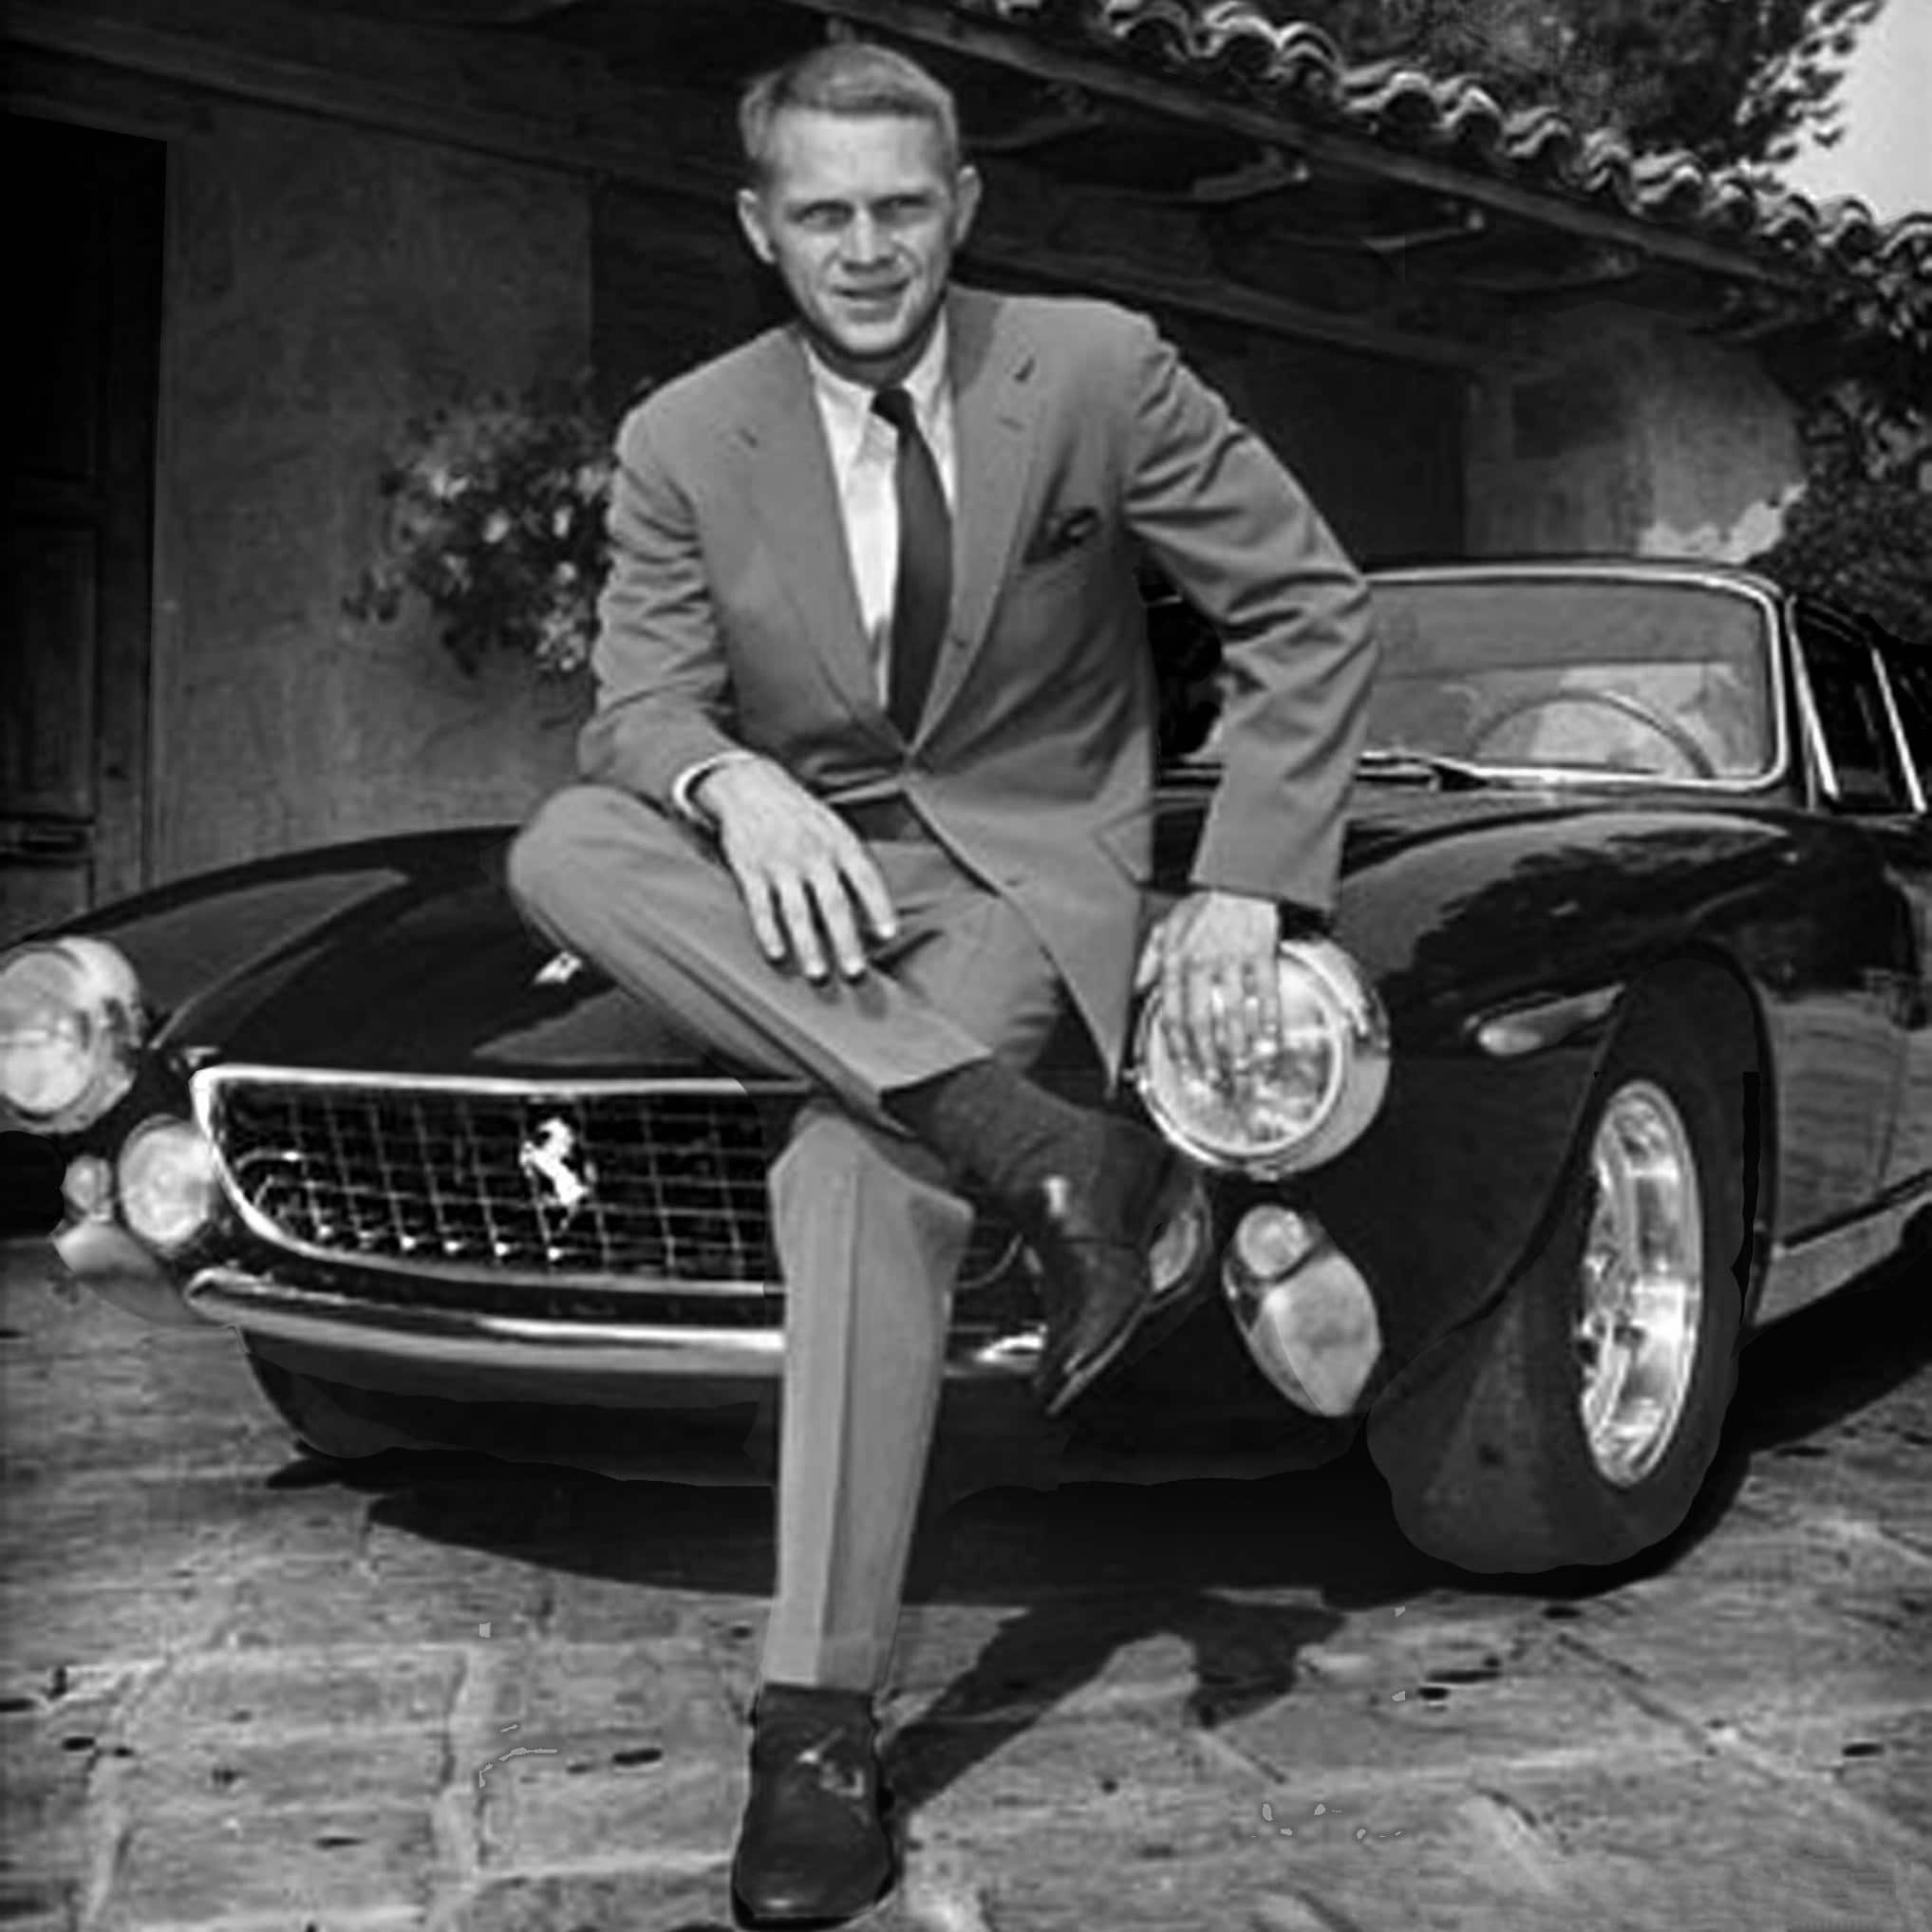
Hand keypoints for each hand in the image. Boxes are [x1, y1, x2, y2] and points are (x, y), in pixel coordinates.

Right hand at [695, 758, 897, 981]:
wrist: (750, 785)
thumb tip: (873, 909)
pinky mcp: (751, 870)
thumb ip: (852, 863)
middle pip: (833, 904)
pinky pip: (761, 907)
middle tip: (855, 972)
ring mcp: (780, 863)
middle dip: (846, 940)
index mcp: (839, 843)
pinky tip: (777, 955)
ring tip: (818, 974)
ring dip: (808, 946)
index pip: (865, 878)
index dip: (879, 907)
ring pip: (797, 912)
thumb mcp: (835, 827)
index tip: (888, 935)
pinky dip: (769, 933)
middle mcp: (813, 854)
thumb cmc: (802, 814)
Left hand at [1135, 890, 1281, 1085]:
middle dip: (1204, 1057)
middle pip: (1198, 1022)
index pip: (1171, 1013)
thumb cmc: (1205, 903)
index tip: (1184, 1067)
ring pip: (1231, 1014)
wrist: (1237, 878)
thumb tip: (1136, 987)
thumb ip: (1149, 960)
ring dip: (1236, 1048)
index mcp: (1175, 960)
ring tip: (1240, 1068)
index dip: (1176, 1046)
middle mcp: (1200, 962)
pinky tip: (1271, 1039)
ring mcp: (1231, 959)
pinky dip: (1269, 1021)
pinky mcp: (1260, 952)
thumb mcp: (1165, 927)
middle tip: (1212, 1078)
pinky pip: (1265, 993)